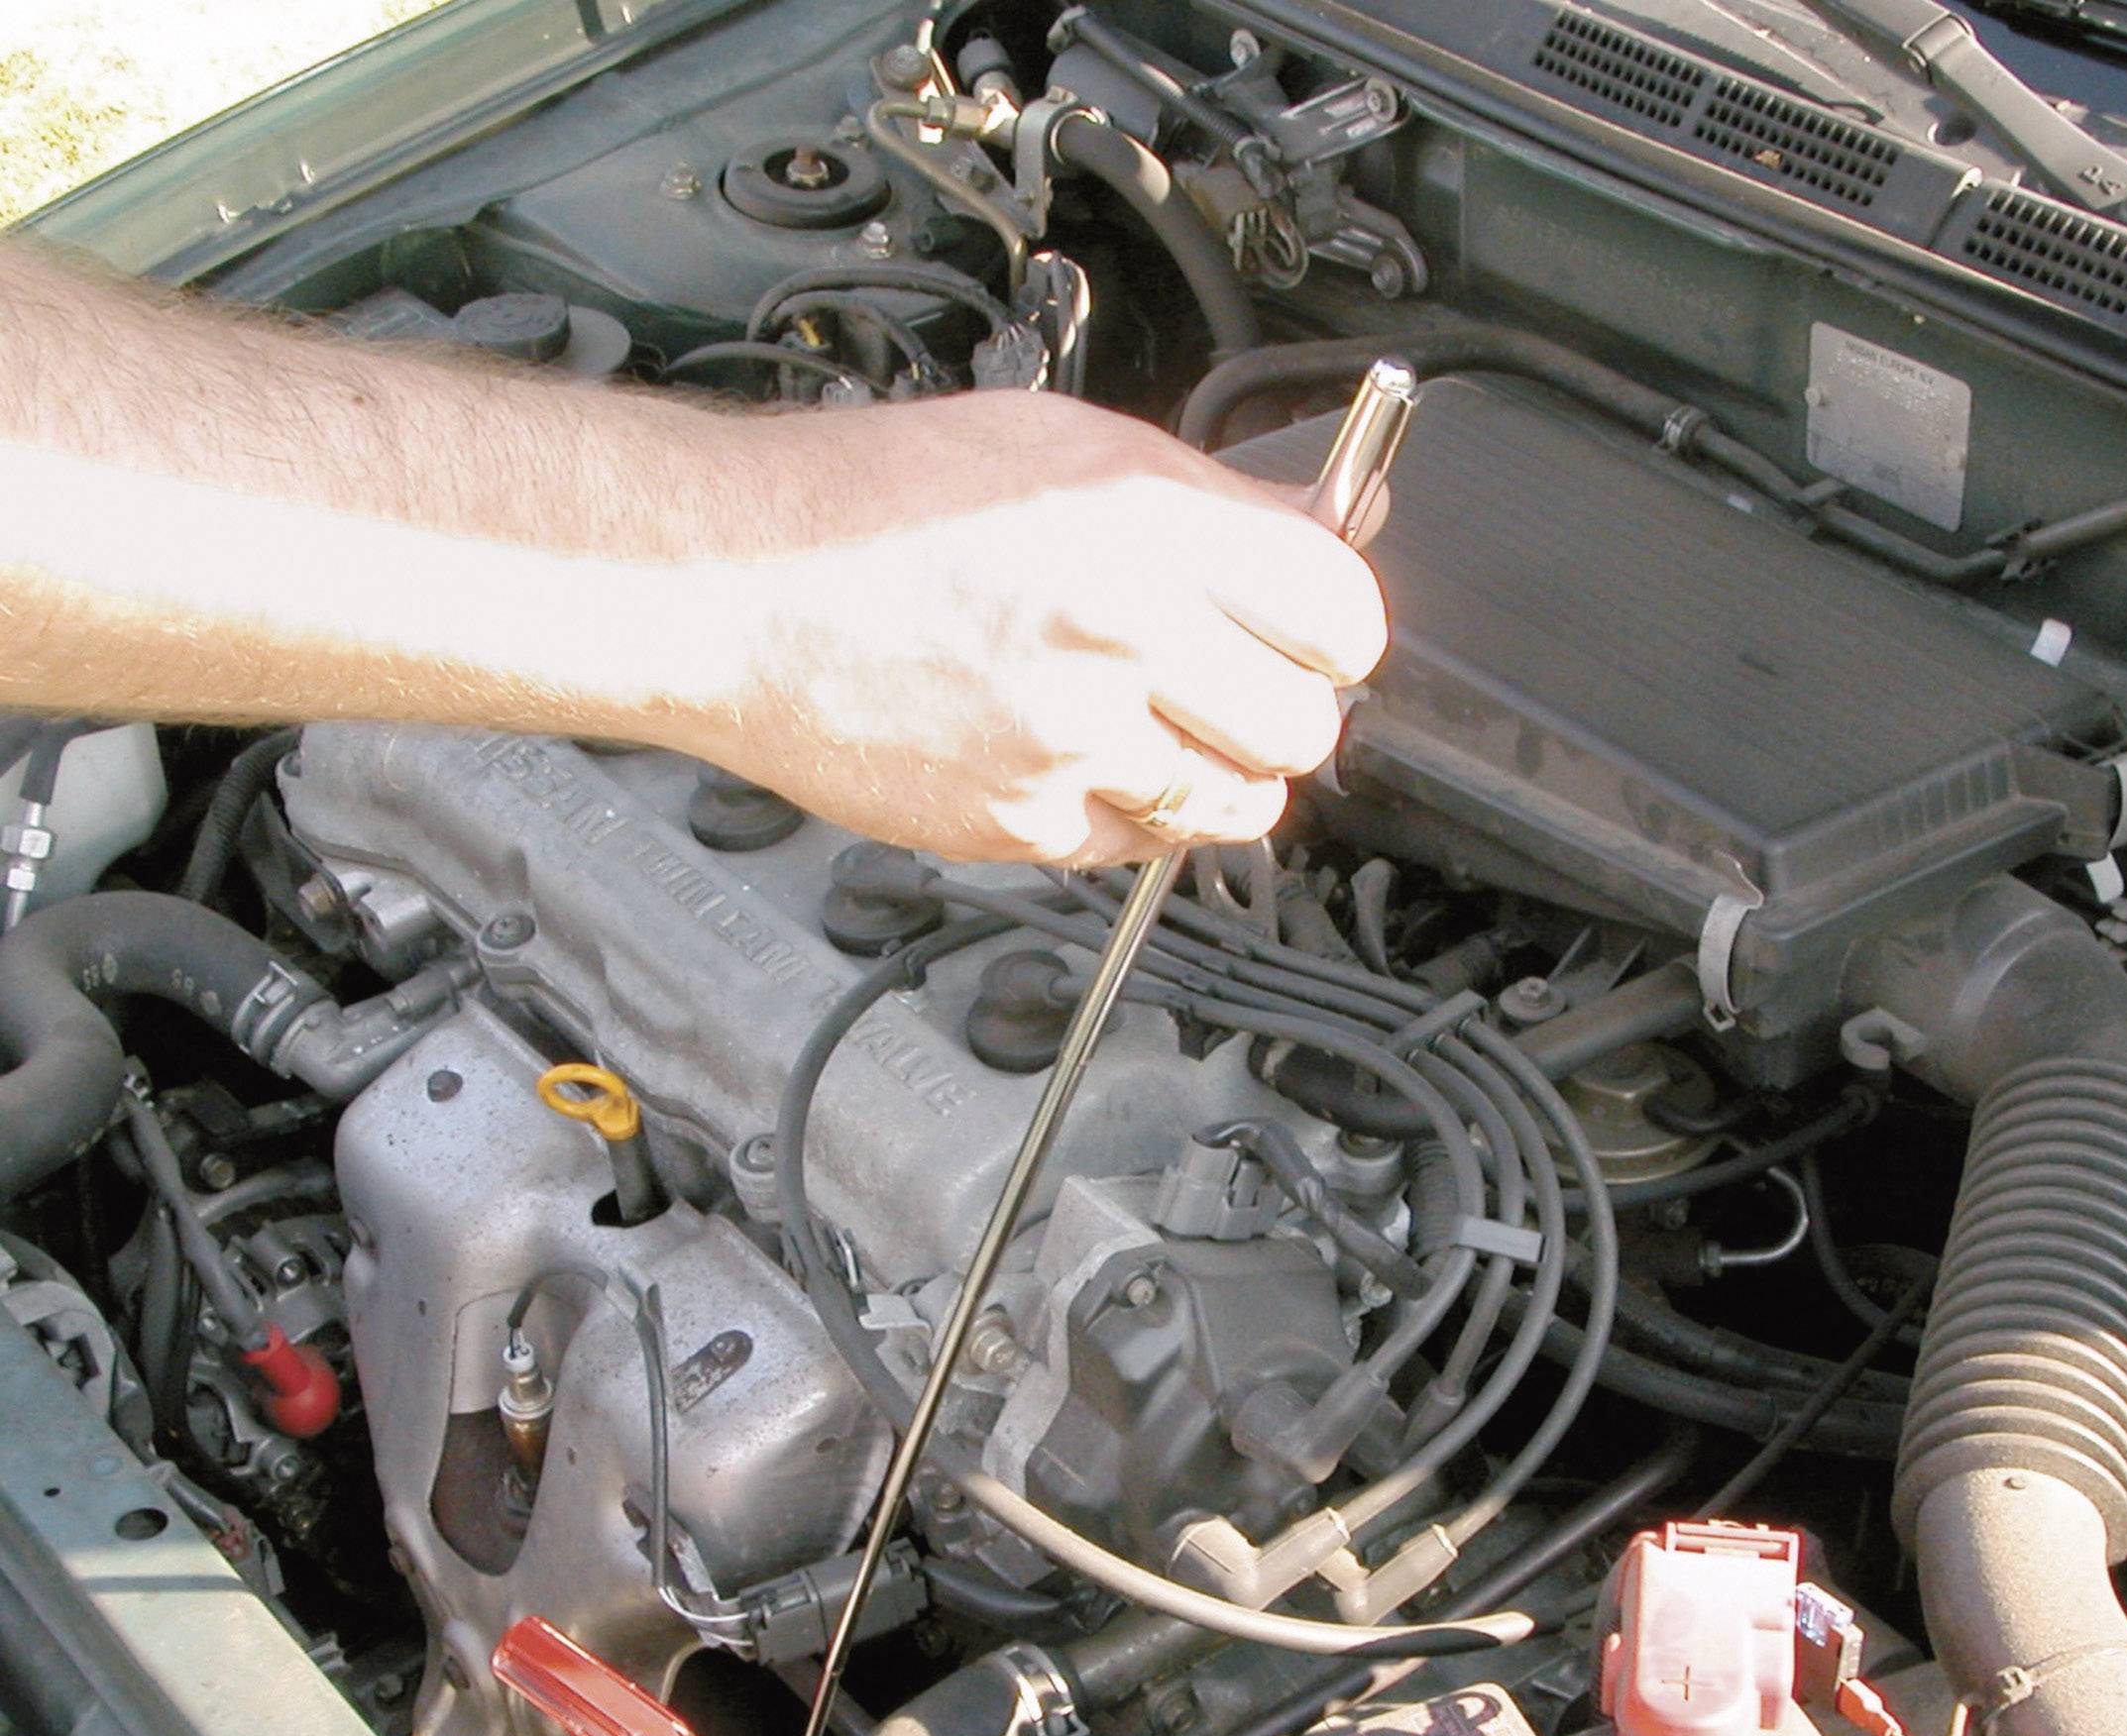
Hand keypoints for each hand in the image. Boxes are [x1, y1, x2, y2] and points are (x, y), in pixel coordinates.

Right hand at [685, 391, 1387, 866]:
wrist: (734, 586)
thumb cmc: (875, 505)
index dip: (1334, 632)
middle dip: (1278, 712)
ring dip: (1216, 777)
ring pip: (1238, 805)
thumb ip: (1205, 506)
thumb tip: (1320, 539)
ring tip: (1156, 731)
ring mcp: (1072, 738)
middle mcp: (1121, 629)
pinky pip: (1141, 846)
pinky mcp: (1022, 821)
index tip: (1310, 638)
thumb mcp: (1062, 450)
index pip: (1343, 613)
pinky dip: (1128, 814)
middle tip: (1229, 689)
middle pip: (1304, 726)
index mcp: (1145, 519)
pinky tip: (1075, 758)